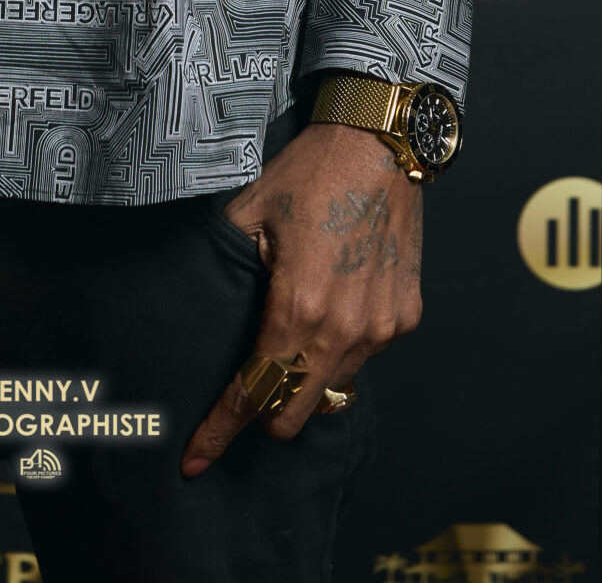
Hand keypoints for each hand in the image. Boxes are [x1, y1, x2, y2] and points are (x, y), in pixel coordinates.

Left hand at [180, 124, 422, 477]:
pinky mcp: (405, 317)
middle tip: (246, 390)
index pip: (254, 392)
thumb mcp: (249, 212)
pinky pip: (366, 357)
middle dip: (267, 413)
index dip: (220, 430)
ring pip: (334, 388)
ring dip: (308, 379)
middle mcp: (344, 329)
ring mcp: (381, 328)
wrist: (381, 142)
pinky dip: (343, 349)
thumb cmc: (311, 171)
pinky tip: (332, 309)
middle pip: (296, 413)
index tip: (196, 460)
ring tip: (293, 335)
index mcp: (298, 307)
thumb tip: (201, 303)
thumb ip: (226, 267)